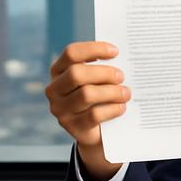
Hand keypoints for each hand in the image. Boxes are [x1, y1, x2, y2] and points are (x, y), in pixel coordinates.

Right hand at [45, 41, 128, 180]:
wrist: (99, 131)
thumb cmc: (101, 97)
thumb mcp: (99, 81)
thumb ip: (104, 68)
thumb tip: (125, 57)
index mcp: (59, 71)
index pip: (71, 53)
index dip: (94, 49)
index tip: (116, 51)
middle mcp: (54, 89)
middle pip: (77, 74)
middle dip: (104, 73)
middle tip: (122, 76)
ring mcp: (60, 108)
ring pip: (86, 95)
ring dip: (112, 92)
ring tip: (126, 93)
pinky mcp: (72, 126)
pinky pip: (94, 115)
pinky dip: (112, 109)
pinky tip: (121, 107)